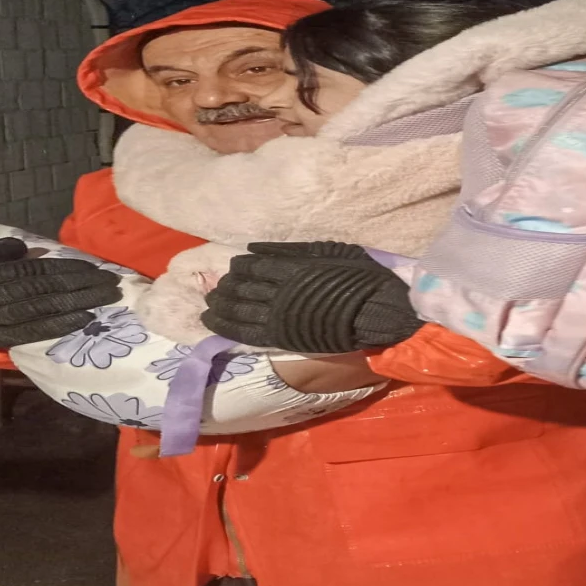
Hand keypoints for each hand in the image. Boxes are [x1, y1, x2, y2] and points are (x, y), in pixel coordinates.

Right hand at [0, 238, 122, 347]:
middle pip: (42, 290)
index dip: (64, 269)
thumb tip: (27, 249)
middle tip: (111, 282)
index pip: (31, 271)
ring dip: (77, 303)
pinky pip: (32, 332)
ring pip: (41, 310)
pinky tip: (83, 319)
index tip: (93, 267)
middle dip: (80, 286)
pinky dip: (59, 325)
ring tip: (105, 297)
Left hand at [203, 241, 424, 353]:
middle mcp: (279, 290)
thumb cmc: (360, 278)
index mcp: (291, 266)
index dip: (237, 268)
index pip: (251, 266)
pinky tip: (211, 322)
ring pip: (237, 310)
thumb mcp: (330, 250)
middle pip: (239, 287)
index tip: (232, 268)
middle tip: (215, 289)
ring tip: (209, 305)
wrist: (377, 311)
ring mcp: (278, 315)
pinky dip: (225, 327)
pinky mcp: (281, 337)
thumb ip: (291, 250)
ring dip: (219, 306)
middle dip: (224, 288)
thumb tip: (255, 249)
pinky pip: (244, 332)